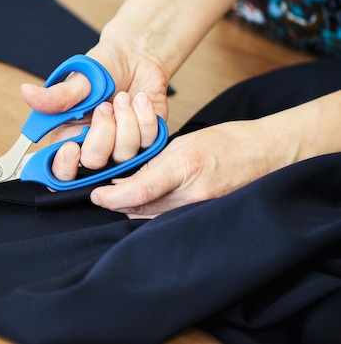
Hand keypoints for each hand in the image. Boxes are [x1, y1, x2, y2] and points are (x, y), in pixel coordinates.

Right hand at [21, 41, 170, 172]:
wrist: (136, 58)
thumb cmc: (103, 69)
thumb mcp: (78, 81)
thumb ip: (56, 95)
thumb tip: (26, 92)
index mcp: (68, 138)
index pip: (59, 173)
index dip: (64, 167)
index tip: (72, 147)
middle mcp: (94, 149)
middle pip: (94, 164)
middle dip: (102, 133)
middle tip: (104, 106)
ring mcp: (121, 150)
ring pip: (125, 155)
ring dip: (126, 119)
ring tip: (122, 97)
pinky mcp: (146, 143)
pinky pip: (148, 142)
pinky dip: (145, 116)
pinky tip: (139, 100)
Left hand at [90, 120, 284, 217]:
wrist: (267, 154)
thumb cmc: (227, 140)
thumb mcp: (184, 142)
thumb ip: (154, 162)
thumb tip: (126, 179)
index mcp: (185, 168)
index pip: (138, 192)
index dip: (111, 198)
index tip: (95, 196)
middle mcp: (192, 196)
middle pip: (140, 210)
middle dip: (117, 204)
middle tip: (103, 195)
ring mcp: (200, 211)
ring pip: (151, 219)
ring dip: (132, 210)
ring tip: (121, 196)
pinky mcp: (204, 218)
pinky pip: (168, 221)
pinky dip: (151, 214)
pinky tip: (145, 203)